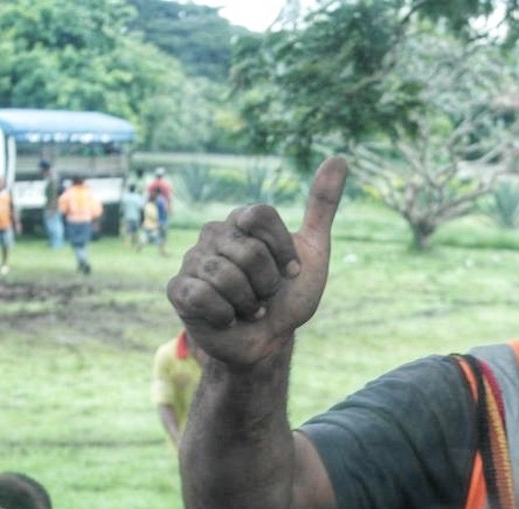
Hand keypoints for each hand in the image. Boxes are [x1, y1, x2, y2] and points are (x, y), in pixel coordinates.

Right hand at [166, 157, 347, 365]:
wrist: (268, 340)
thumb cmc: (288, 297)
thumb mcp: (314, 252)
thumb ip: (322, 206)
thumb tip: (339, 158)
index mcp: (242, 220)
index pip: (261, 215)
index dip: (283, 249)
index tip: (291, 270)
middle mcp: (214, 234)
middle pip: (249, 251)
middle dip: (268, 284)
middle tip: (265, 295)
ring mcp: (193, 260)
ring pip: (227, 276)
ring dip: (249, 303)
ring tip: (248, 309)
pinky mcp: (178, 289)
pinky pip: (203, 296)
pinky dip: (225, 315)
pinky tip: (227, 319)